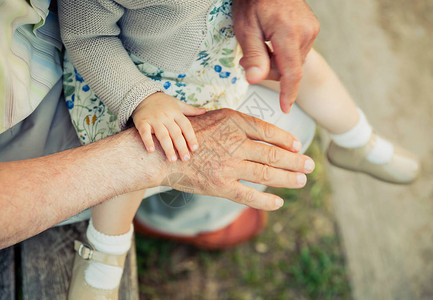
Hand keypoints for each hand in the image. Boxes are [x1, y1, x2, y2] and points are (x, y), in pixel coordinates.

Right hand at [132, 92, 205, 161]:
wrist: (142, 95)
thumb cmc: (163, 102)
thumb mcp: (177, 104)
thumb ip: (190, 109)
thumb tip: (205, 111)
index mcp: (176, 113)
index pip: (186, 126)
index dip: (191, 137)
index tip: (195, 149)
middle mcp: (166, 116)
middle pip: (176, 133)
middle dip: (181, 146)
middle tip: (186, 159)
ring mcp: (154, 119)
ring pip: (162, 134)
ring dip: (168, 147)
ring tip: (172, 159)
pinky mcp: (142, 121)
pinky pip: (144, 132)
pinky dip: (147, 141)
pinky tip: (151, 150)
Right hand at [151, 109, 314, 210]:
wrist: (160, 155)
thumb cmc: (185, 134)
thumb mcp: (210, 116)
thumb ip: (235, 121)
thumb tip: (259, 128)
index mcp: (232, 120)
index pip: (267, 130)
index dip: (286, 139)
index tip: (297, 146)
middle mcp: (234, 142)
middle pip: (272, 152)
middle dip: (295, 160)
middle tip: (310, 165)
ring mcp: (228, 165)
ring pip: (266, 173)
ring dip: (288, 178)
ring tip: (302, 180)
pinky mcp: (220, 185)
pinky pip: (249, 195)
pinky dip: (266, 200)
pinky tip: (278, 202)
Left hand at [233, 0, 319, 112]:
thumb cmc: (253, 1)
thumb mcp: (245, 28)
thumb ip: (253, 56)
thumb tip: (255, 80)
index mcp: (289, 33)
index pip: (291, 73)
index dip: (287, 94)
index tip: (285, 109)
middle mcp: (306, 33)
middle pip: (289, 69)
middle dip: (269, 71)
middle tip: (248, 59)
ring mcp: (311, 29)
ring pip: (293, 62)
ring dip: (276, 62)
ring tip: (259, 45)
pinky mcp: (311, 28)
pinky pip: (297, 52)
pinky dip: (283, 54)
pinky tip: (270, 42)